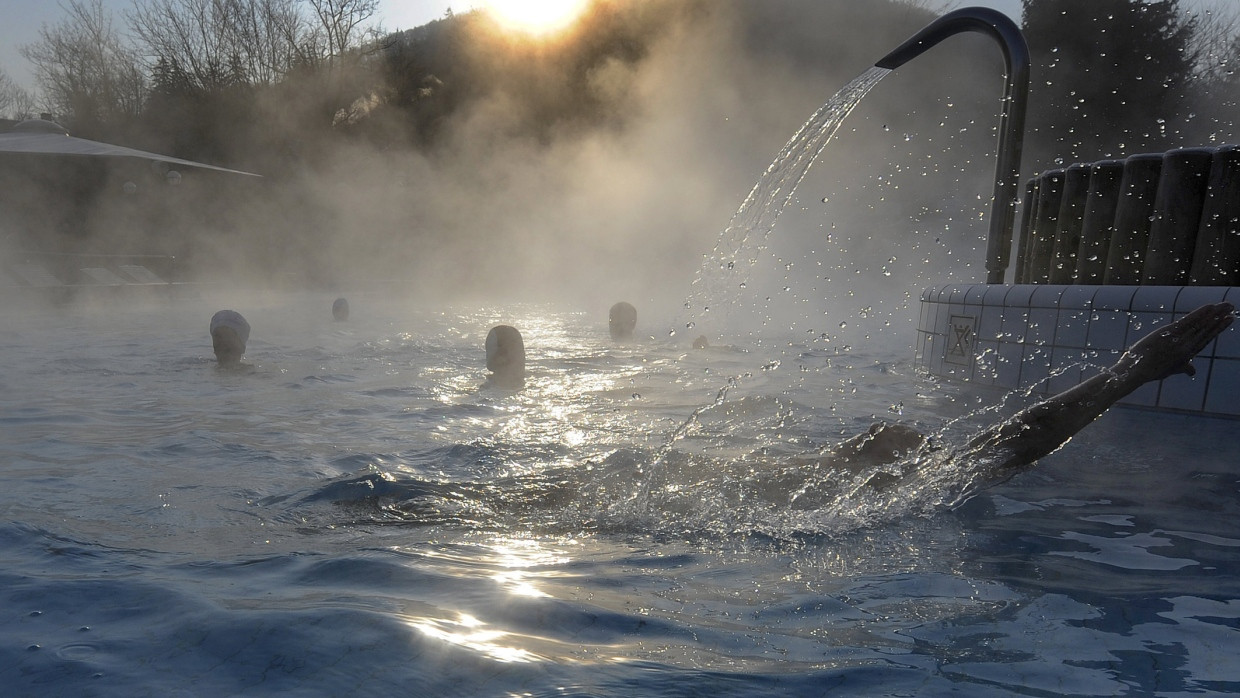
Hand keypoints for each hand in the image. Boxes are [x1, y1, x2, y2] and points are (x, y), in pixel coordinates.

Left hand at [1115, 302, 1233, 383]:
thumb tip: (1193, 371)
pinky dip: (1199, 314)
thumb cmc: (1150, 371)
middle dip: (1220, 319)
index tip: (1228, 320)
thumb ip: (1183, 367)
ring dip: (1214, 314)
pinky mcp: (1170, 334)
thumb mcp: (1170, 370)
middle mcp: (1187, 347)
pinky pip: (1188, 322)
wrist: (1135, 372)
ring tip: (1227, 305)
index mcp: (1187, 354)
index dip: (1217, 329)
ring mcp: (1179, 340)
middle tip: (1231, 308)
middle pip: (1206, 330)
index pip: (1205, 339)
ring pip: (1200, 325)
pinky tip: (1210, 307)